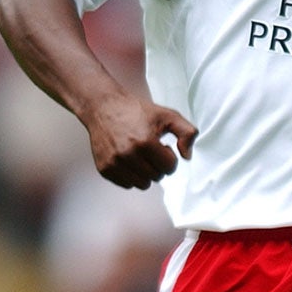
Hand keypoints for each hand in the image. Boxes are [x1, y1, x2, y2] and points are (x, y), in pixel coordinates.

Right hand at [79, 89, 197, 189]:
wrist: (104, 107)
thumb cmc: (137, 111)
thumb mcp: (169, 116)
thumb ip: (187, 133)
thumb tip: (187, 156)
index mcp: (145, 142)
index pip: (170, 168)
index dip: (170, 157)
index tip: (163, 146)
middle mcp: (127, 154)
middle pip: (157, 177)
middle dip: (159, 165)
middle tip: (151, 150)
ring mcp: (114, 163)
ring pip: (143, 184)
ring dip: (146, 173)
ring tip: (141, 156)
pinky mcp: (104, 168)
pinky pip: (127, 184)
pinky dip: (132, 176)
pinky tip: (129, 160)